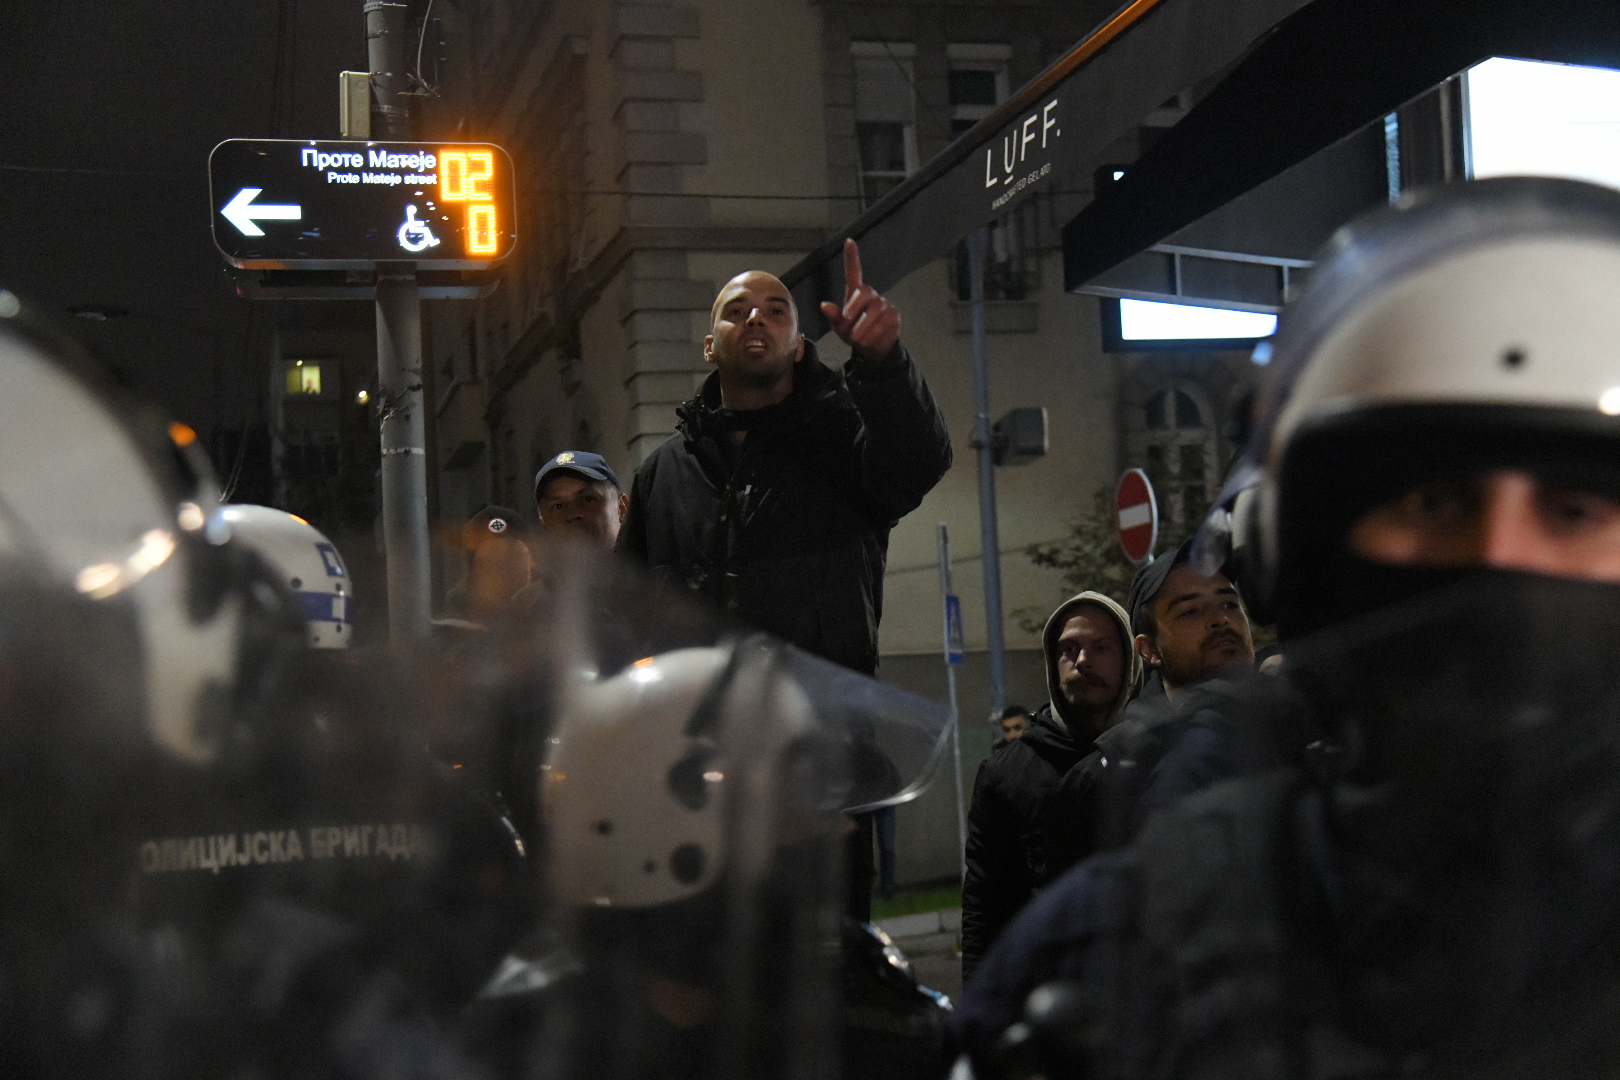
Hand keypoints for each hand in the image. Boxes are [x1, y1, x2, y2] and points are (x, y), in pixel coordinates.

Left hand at [820, 238, 900, 361]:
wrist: (873, 350)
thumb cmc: (854, 334)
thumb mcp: (840, 328)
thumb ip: (834, 317)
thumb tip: (824, 305)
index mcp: (855, 294)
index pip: (854, 272)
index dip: (852, 257)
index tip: (849, 241)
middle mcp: (871, 295)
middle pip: (864, 293)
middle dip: (854, 309)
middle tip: (847, 325)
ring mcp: (884, 304)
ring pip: (875, 310)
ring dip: (863, 327)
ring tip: (857, 339)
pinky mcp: (893, 315)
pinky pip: (884, 322)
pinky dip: (874, 334)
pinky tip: (870, 340)